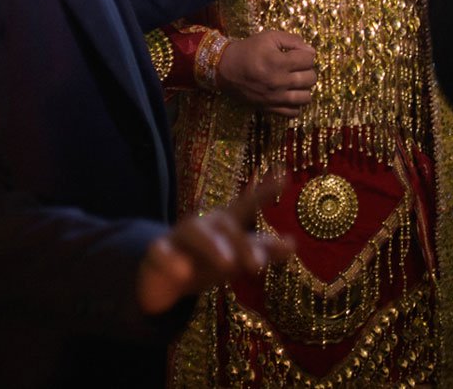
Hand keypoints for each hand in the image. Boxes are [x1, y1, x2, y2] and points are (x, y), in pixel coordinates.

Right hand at [137, 175, 293, 314]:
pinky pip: (162, 252)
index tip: (285, 176)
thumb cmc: (205, 260)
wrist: (162, 277)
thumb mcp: (235, 257)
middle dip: (242, 242)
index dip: (265, 191)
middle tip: (257, 266)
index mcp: (224, 223)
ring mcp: (180, 237)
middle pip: (225, 224)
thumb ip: (262, 250)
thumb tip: (293, 244)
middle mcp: (204, 224)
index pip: (247, 204)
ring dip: (212, 246)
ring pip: (196, 233)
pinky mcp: (159, 253)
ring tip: (227, 265)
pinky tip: (182, 273)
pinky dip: (172, 261)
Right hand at [216, 31, 316, 117]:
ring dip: (304, 88)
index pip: (309, 59)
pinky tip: (289, 95)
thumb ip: (292, 40)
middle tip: (297, 67)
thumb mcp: (269, 37)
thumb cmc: (248, 50)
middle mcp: (279, 82)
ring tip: (295, 82)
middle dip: (307, 70)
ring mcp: (275, 98)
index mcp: (278, 62)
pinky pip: (294, 113)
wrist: (225, 68)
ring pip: (306, 98)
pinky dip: (295, 105)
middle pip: (311, 78)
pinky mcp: (270, 108)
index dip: (306, 54)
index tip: (297, 54)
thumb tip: (311, 51)